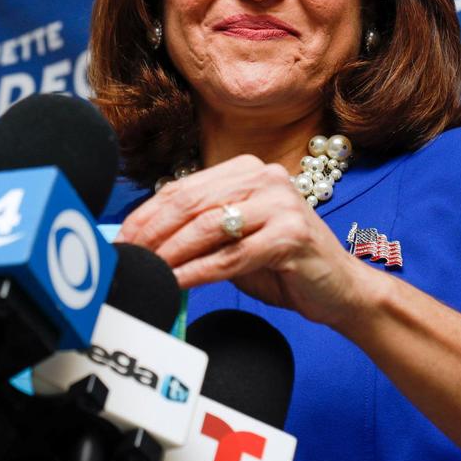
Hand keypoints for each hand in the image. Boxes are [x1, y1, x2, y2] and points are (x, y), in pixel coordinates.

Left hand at [115, 155, 369, 327]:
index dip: (146, 215)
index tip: (120, 239)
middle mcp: (264, 177)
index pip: (183, 188)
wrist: (340, 290)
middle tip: (126, 257)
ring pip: (208, 227)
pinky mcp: (291, 235)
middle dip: (152, 233)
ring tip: (146, 272)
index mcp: (247, 170)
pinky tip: (176, 284)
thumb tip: (144, 242)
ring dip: (170, 253)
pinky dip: (198, 271)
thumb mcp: (235, 240)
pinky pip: (232, 255)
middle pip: (191, 203)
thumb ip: (198, 233)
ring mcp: (281, 203)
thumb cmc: (283, 265)